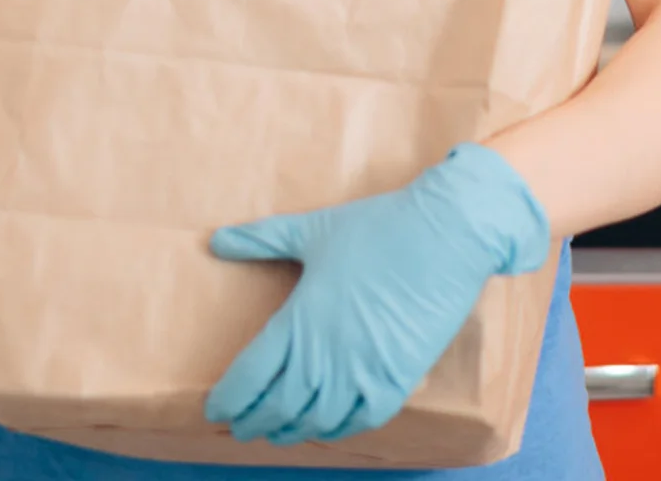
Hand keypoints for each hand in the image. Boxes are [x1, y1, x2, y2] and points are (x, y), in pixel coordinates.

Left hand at [205, 143, 549, 445]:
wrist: (446, 236)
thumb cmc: (376, 229)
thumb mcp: (313, 230)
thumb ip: (261, 239)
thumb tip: (216, 240)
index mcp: (300, 320)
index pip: (251, 376)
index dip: (229, 398)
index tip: (214, 409)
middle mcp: (326, 357)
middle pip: (277, 406)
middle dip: (252, 420)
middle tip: (237, 426)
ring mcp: (363, 373)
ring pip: (315, 421)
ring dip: (289, 431)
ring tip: (274, 431)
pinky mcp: (397, 381)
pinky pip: (358, 422)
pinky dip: (335, 430)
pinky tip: (323, 427)